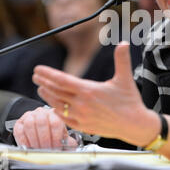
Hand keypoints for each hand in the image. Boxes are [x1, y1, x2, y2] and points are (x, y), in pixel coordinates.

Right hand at [13, 107, 77, 148]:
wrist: (41, 129)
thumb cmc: (53, 133)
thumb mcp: (62, 136)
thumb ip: (67, 141)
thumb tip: (71, 145)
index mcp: (55, 113)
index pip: (55, 122)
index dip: (56, 137)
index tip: (56, 147)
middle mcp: (42, 112)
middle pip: (42, 122)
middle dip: (44, 139)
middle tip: (47, 149)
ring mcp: (29, 116)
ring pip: (30, 124)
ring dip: (34, 140)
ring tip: (39, 149)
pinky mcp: (19, 122)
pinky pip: (19, 130)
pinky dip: (24, 141)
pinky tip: (29, 147)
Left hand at [32, 41, 155, 145]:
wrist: (135, 125)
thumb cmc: (130, 102)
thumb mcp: (125, 78)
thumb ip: (122, 59)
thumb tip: (124, 43)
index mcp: (88, 90)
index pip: (62, 80)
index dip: (47, 74)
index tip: (38, 69)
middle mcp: (81, 104)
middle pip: (56, 92)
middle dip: (43, 83)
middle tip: (35, 76)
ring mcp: (81, 117)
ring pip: (57, 105)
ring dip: (47, 96)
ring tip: (41, 89)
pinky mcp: (83, 127)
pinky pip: (65, 119)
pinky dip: (56, 111)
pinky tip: (53, 107)